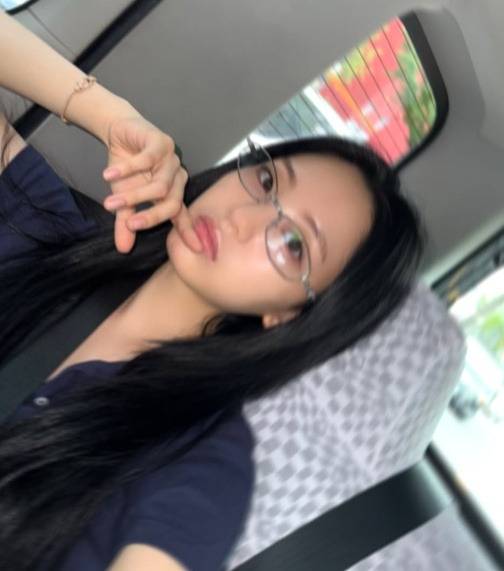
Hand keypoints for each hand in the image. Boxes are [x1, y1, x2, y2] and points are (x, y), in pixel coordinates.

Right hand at [101, 115, 202, 253]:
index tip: (196, 248)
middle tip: (130, 224)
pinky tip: (109, 175)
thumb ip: (126, 223)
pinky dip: (127, 170)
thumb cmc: (127, 169)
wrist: (119, 132)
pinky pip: (147, 160)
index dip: (188, 231)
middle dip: (150, 216)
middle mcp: (177, 178)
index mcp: (173, 193)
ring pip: (159, 185)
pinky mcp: (161, 142)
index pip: (181, 215)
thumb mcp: (123, 199)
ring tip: (110, 202)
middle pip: (171, 203)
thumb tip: (122, 250)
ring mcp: (172, 160)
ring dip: (134, 196)